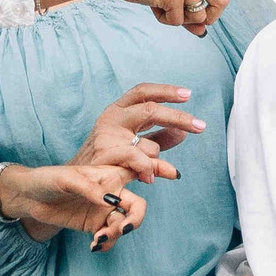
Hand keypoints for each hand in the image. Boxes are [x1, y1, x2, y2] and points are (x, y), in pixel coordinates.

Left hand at [0, 163, 144, 252]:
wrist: (29, 198)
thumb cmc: (47, 179)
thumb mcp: (65, 178)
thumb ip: (89, 188)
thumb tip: (110, 201)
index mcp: (109, 173)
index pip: (138, 168)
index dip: (157, 168)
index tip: (173, 175)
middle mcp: (112, 192)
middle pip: (137, 206)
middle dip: (136, 219)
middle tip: (123, 229)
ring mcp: (104, 211)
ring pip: (124, 225)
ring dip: (116, 234)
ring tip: (98, 239)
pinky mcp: (94, 226)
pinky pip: (109, 238)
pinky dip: (106, 244)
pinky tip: (94, 245)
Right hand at [73, 83, 205, 182]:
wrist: (74, 184)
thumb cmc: (105, 162)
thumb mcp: (134, 146)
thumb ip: (158, 139)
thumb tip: (183, 132)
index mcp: (118, 111)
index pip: (143, 92)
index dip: (165, 91)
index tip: (188, 95)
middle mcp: (111, 118)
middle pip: (149, 109)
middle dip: (178, 117)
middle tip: (200, 126)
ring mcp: (106, 135)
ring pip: (146, 143)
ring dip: (155, 159)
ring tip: (155, 172)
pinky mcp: (104, 154)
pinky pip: (137, 160)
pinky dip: (148, 169)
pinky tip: (151, 177)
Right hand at [86, 0, 275, 36]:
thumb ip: (188, 12)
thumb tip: (202, 33)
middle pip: (222, 4)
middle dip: (209, 17)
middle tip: (189, 20)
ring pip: (198, 18)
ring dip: (179, 20)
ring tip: (159, 3)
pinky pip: (178, 23)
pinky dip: (164, 20)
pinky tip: (152, 3)